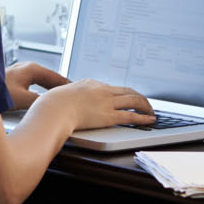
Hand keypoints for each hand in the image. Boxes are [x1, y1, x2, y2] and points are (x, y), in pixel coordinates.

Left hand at [5, 61, 68, 111]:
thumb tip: (52, 105)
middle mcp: (27, 67)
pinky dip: (41, 90)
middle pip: (50, 78)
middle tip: (70, 97)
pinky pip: (34, 83)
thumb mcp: (23, 99)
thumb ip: (41, 101)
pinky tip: (41, 96)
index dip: (67, 86)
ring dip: (50, 89)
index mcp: (32, 69)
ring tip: (59, 98)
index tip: (76, 91)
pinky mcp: (15, 79)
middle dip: (60, 87)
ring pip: (41, 80)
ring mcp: (20, 72)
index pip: (56, 77)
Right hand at [36, 79, 155, 130]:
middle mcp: (102, 90)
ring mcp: (106, 102)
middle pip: (127, 91)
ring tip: (151, 111)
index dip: (122, 94)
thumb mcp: (61, 95)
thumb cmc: (52, 105)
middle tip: (145, 103)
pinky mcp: (108, 116)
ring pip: (134, 100)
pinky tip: (150, 119)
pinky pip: (131, 115)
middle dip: (139, 97)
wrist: (53, 109)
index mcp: (90, 83)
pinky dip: (144, 117)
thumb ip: (68, 97)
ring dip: (145, 106)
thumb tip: (64, 103)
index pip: (111, 88)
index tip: (126, 98)